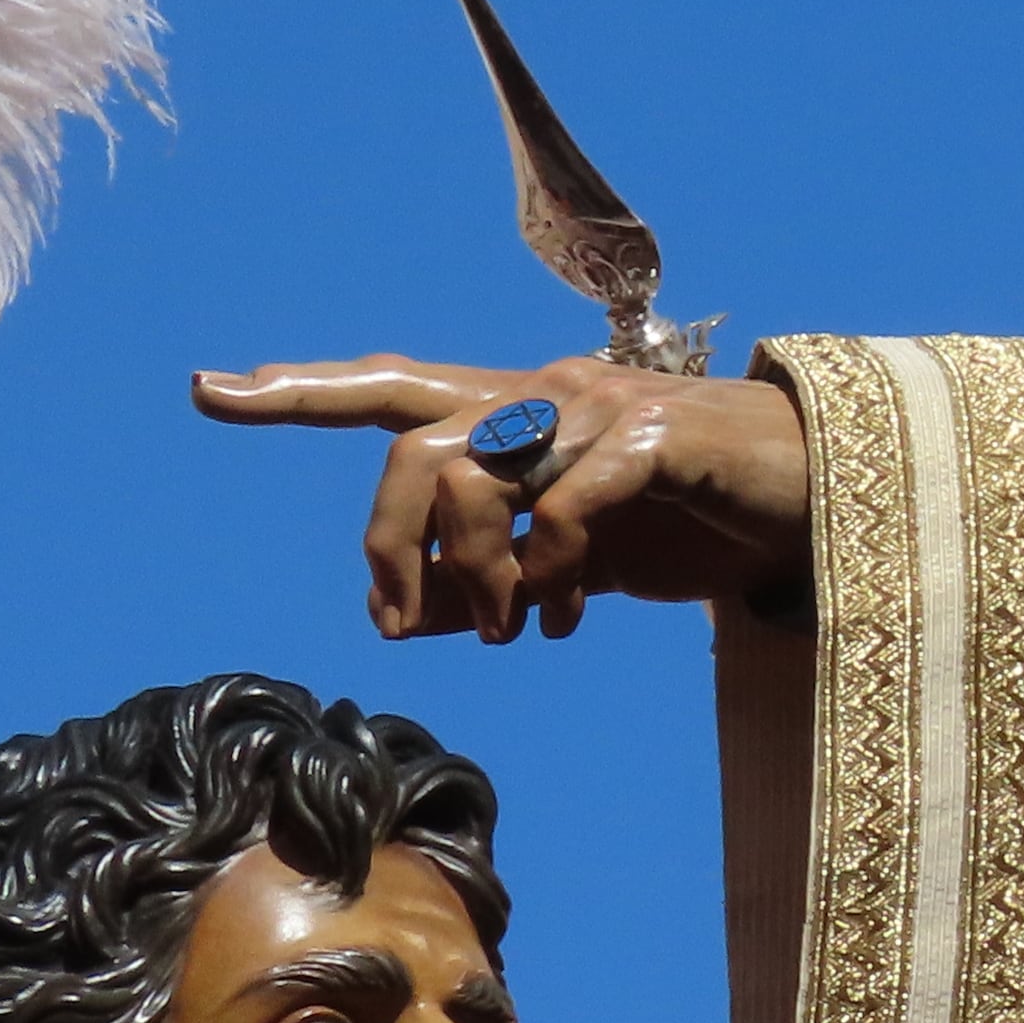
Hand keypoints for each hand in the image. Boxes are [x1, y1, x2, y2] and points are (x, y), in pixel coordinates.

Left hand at [192, 355, 812, 642]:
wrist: (814, 501)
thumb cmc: (688, 524)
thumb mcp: (569, 566)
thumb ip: (484, 580)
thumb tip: (399, 616)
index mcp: (519, 413)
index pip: (392, 390)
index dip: (301, 392)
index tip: (210, 390)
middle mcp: (547, 392)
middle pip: (413, 445)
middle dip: (387, 543)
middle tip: (400, 622)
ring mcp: (602, 407)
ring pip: (477, 472)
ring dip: (473, 574)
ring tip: (506, 633)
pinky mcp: (658, 437)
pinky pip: (565, 505)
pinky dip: (550, 571)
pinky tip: (563, 617)